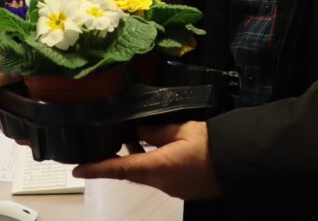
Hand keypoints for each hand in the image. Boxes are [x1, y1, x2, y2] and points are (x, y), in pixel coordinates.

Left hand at [71, 121, 221, 199]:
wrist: (240, 165)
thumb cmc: (213, 145)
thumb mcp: (182, 130)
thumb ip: (157, 131)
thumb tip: (138, 132)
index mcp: (159, 167)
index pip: (120, 169)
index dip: (96, 168)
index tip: (77, 170)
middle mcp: (161, 182)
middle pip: (130, 173)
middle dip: (115, 161)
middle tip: (102, 146)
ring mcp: (172, 188)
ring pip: (144, 174)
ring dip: (135, 160)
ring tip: (131, 140)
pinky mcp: (181, 188)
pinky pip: (159, 176)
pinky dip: (151, 163)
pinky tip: (154, 148)